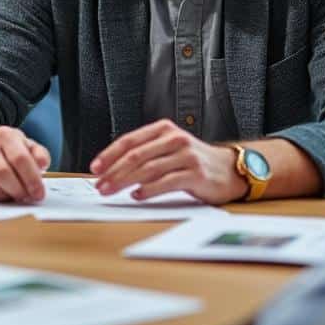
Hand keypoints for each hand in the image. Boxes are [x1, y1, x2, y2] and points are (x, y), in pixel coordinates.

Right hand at [0, 126, 50, 202]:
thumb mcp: (27, 147)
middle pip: (2, 172)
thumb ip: (39, 154)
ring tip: (13, 196)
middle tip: (27, 198)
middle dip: (18, 190)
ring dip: (2, 195)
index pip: (20, 158)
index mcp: (6, 135)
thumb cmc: (10, 152)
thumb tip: (42, 164)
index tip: (39, 194)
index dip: (32, 179)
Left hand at [90, 119, 245, 204]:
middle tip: (99, 185)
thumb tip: (112, 170)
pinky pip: (167, 182)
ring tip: (111, 191)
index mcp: (164, 129)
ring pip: (148, 169)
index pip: (130, 141)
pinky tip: (137, 195)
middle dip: (113, 172)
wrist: (229, 169)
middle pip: (136, 156)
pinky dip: (149, 190)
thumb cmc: (193, 161)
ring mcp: (186, 156)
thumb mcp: (169, 148)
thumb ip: (146, 153)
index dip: (109, 155)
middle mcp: (175, 139)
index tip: (95, 168)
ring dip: (125, 182)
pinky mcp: (196, 174)